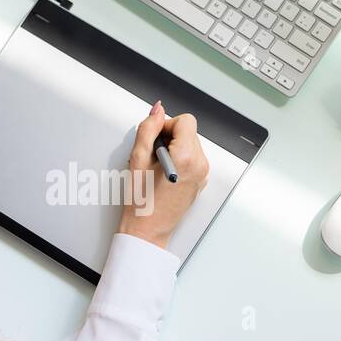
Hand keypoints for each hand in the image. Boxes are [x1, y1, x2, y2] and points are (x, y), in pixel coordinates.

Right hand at [118, 101, 208, 249]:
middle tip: (153, 156)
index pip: (185, 121)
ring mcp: (203, 174)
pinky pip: (193, 158)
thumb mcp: (138, 159)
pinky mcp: (201, 180)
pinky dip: (180, 159)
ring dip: (175, 148)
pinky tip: (165, 173)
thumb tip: (157, 111)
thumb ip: (148, 129)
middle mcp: (200, 165)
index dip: (166, 125)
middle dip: (170, 137)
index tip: (155, 139)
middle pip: (189, 132)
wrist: (148, 229)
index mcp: (186, 157)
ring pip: (191, 144)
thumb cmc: (142, 201)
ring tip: (158, 167)